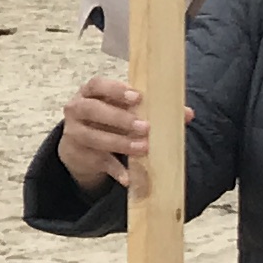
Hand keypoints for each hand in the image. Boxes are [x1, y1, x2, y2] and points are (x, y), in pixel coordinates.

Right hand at [52, 72, 155, 191]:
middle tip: (144, 127)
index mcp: (90, 92)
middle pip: (92, 109)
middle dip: (118, 118)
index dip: (115, 90)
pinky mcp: (78, 154)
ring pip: (92, 136)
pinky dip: (114, 170)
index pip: (97, 84)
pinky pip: (97, 161)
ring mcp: (74, 132)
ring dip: (119, 143)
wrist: (81, 144)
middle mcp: (77, 109)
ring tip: (142, 148)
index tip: (137, 97)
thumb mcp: (124, 110)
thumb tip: (187, 114)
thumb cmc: (108, 120)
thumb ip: (151, 108)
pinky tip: (128, 178)